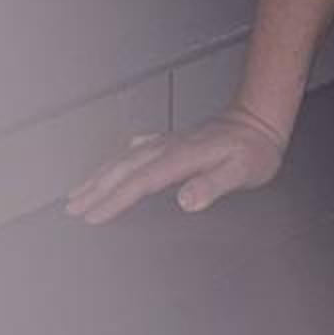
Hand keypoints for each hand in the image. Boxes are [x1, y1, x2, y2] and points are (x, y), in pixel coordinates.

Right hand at [64, 103, 286, 224]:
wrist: (261, 120)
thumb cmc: (255, 150)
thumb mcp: (242, 170)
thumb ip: (213, 184)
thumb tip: (185, 200)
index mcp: (183, 157)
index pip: (141, 182)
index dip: (115, 199)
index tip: (93, 214)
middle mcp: (170, 147)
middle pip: (124, 169)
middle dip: (96, 189)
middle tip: (72, 207)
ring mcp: (170, 142)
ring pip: (126, 158)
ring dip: (101, 174)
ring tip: (79, 190)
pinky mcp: (174, 140)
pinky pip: (138, 149)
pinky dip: (121, 157)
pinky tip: (116, 160)